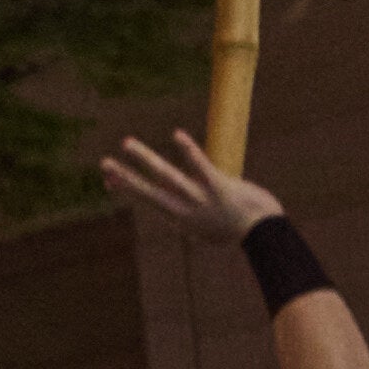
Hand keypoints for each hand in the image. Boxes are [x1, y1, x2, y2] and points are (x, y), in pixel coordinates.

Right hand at [102, 125, 275, 241]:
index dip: (127, 188)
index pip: (148, 200)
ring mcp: (199, 197)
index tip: (108, 181)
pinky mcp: (218, 186)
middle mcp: (184, 209)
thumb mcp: (208, 234)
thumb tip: (181, 224)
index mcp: (181, 219)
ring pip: (165, 175)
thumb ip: (193, 224)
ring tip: (126, 143)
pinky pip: (199, 165)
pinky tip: (175, 134)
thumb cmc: (240, 232)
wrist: (264, 235)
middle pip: (147, 190)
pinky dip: (187, 149)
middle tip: (104, 164)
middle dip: (124, 176)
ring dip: (144, 158)